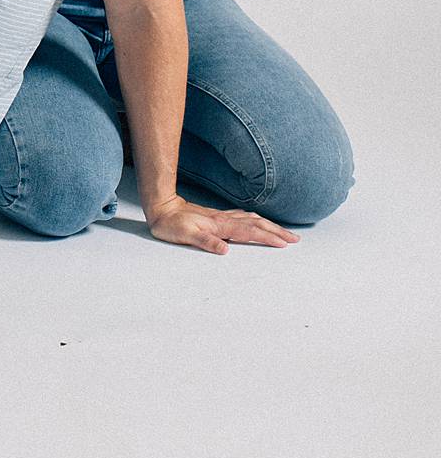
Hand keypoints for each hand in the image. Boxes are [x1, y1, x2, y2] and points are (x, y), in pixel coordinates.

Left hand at [145, 197, 300, 254]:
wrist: (162, 207)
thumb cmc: (172, 224)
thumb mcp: (185, 235)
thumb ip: (205, 241)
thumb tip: (225, 250)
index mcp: (219, 225)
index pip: (249, 232)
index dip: (268, 238)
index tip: (285, 243)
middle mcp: (224, 219)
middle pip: (256, 225)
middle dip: (276, 232)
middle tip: (295, 239)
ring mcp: (222, 216)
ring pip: (252, 220)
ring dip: (269, 225)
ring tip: (284, 232)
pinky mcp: (217, 216)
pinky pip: (243, 217)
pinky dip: (256, 220)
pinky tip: (258, 221)